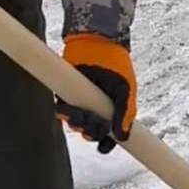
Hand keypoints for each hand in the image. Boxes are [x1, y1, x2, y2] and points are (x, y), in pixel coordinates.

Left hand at [56, 33, 136, 153]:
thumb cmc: (115, 63)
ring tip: (78, 116)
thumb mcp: (126, 88)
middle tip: (91, 125)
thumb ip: (126, 113)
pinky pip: (62, 110)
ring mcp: (80, 101)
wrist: (96, 41)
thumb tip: (123, 137)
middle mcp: (95, 108)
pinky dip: (63, 113)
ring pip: (76, 124)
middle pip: (92, 131)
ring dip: (77, 124)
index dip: (106, 143)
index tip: (103, 147)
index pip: (109, 134)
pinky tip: (65, 110)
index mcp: (112, 109)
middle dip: (91, 132)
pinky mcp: (65, 93)